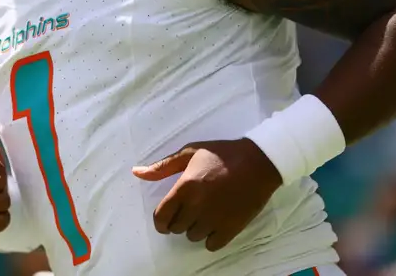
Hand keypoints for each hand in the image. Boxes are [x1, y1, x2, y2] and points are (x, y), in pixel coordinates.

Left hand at [132, 138, 282, 251]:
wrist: (258, 161)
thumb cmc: (222, 154)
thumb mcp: (190, 152)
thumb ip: (162, 166)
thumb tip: (137, 173)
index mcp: (185, 187)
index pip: (161, 217)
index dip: (160, 222)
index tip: (165, 219)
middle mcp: (197, 206)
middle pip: (176, 228)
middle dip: (179, 221)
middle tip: (189, 209)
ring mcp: (215, 219)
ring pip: (193, 237)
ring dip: (195, 228)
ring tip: (204, 213)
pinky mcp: (231, 228)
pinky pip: (211, 245)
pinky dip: (211, 237)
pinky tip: (216, 223)